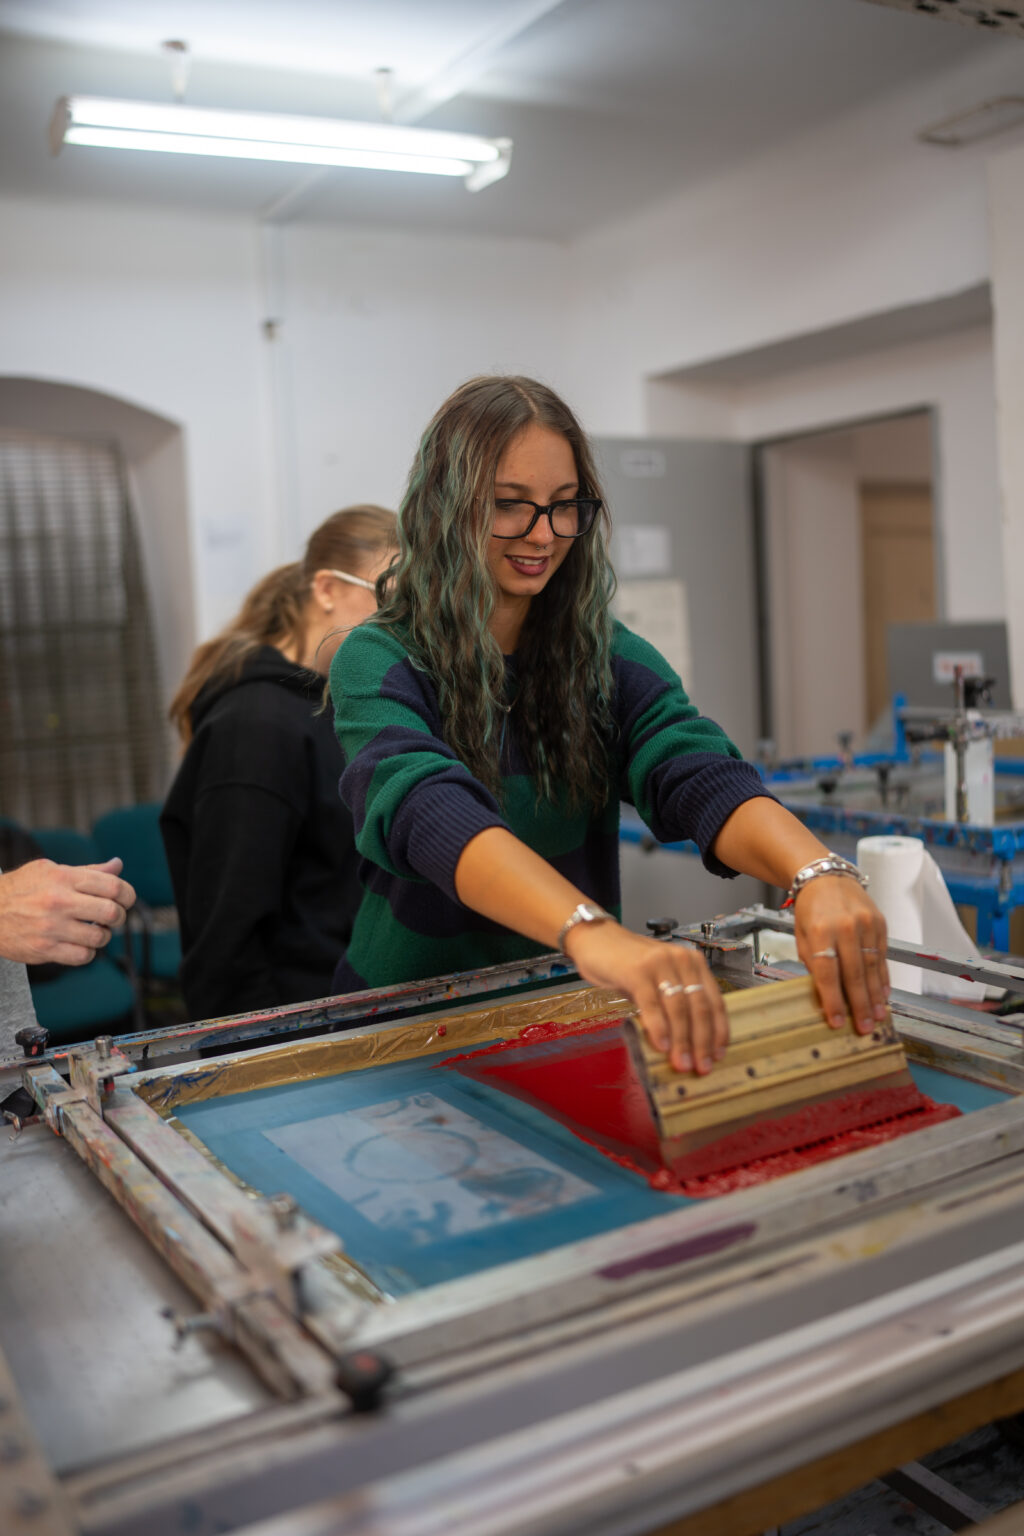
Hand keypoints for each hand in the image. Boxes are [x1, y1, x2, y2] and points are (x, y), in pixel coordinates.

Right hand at [0, 858, 136, 966]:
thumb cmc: (21, 889)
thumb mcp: (50, 870)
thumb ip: (87, 871)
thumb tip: (118, 865)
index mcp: (63, 878)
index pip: (112, 886)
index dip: (128, 894)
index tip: (126, 899)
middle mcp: (58, 901)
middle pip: (111, 912)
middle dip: (119, 916)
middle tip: (112, 917)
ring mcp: (51, 927)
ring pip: (99, 937)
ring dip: (103, 935)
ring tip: (94, 931)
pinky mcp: (44, 949)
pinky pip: (83, 956)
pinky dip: (88, 952)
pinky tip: (81, 944)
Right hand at [563, 922, 727, 1073]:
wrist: (596, 939)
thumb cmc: (628, 964)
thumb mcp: (659, 981)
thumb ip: (672, 1005)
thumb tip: (685, 1044)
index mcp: (693, 963)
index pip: (714, 1001)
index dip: (718, 1031)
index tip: (717, 1056)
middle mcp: (682, 960)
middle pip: (699, 1007)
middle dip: (702, 1042)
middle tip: (701, 1067)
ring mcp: (660, 963)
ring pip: (679, 1008)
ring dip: (682, 1040)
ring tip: (681, 1063)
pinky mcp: (637, 970)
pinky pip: (652, 1004)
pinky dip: (659, 1027)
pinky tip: (662, 1046)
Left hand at [793, 875, 888, 1033]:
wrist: (827, 877)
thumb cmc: (810, 909)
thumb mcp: (802, 935)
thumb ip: (814, 962)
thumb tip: (827, 994)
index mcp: (820, 930)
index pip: (828, 973)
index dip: (834, 1000)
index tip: (837, 1022)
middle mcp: (845, 927)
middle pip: (854, 973)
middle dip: (859, 1005)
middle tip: (865, 1028)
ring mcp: (866, 924)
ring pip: (872, 967)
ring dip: (875, 996)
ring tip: (877, 1017)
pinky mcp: (880, 923)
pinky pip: (882, 956)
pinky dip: (883, 978)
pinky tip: (883, 995)